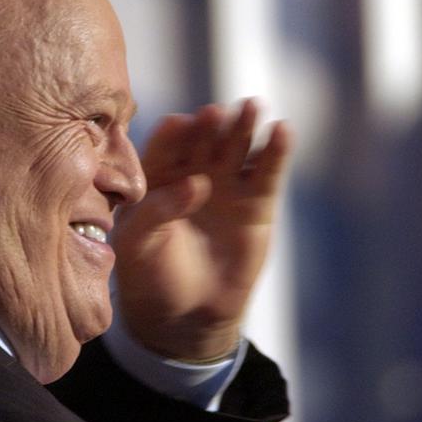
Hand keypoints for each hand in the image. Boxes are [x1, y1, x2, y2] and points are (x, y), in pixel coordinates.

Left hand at [111, 99, 290, 360]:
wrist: (184, 313)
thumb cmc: (149, 274)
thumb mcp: (138, 243)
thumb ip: (157, 211)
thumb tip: (196, 184)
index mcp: (155, 174)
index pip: (164, 145)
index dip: (173, 134)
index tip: (180, 124)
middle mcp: (192, 170)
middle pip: (204, 138)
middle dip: (211, 124)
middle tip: (217, 113)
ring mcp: (226, 183)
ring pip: (237, 147)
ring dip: (245, 126)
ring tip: (253, 107)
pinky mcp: (257, 201)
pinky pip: (267, 171)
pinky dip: (276, 151)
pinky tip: (283, 131)